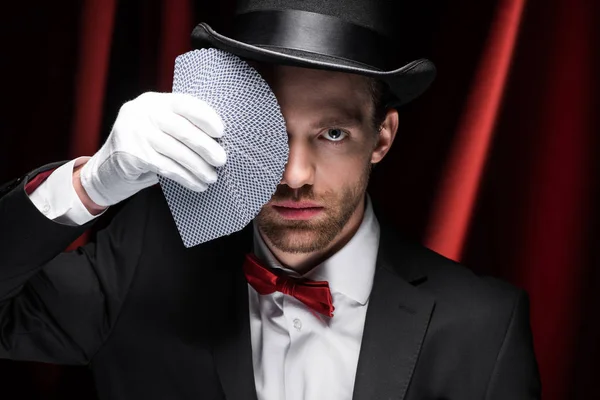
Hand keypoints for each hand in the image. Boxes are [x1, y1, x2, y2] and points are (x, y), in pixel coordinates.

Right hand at [79, 92, 225, 206]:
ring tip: (212, 177)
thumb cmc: (144, 146)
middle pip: (182, 129)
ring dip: (198, 167)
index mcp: (153, 101)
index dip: (206, 117)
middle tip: (221, 160)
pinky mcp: (131, 155)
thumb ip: (181, 126)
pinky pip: (167, 167)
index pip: (184, 103)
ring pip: (176, 152)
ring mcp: (134, 133)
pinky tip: (198, 184)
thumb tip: (218, 141)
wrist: (107, 167)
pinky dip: (186, 178)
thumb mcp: (159, 128)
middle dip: (205, 147)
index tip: (221, 132)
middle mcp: (141, 112)